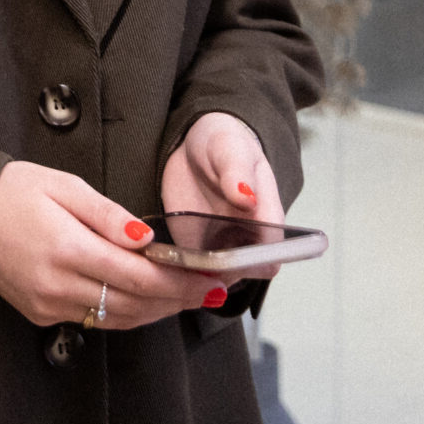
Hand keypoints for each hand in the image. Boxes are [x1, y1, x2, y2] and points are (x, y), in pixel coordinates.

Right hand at [0, 160, 224, 330]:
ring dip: (157, 310)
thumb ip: (108, 213)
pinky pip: (95, 319)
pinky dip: (127, 313)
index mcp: (67, 248)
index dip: (181, 281)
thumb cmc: (12, 191)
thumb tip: (145, 238)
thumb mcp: (63, 186)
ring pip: (119, 318)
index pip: (139, 275)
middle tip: (212, 290)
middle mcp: (58, 285)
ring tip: (188, 297)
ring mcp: (47, 304)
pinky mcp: (39, 314)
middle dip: (178, 298)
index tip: (212, 277)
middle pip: (135, 303)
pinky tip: (146, 300)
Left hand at [162, 112, 286, 280]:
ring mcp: (217, 246)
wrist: (196, 144)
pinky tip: (154, 262)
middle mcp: (245, 240)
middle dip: (214, 277)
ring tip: (166, 264)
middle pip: (238, 275)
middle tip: (185, 263)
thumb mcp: (230, 149)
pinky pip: (185, 271)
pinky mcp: (192, 247)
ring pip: (210, 280)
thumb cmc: (224, 144)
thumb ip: (238, 172)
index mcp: (265, 219)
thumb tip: (246, 197)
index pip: (270, 258)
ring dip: (190, 280)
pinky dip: (172, 273)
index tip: (224, 259)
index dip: (252, 264)